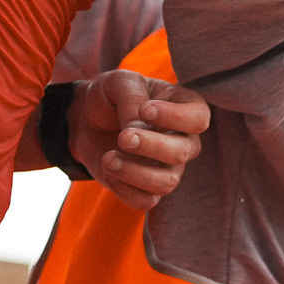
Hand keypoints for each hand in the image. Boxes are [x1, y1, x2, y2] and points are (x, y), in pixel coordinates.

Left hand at [71, 71, 210, 210]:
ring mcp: (167, 167)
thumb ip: (131, 98)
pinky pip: (146, 201)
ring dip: (135, 172)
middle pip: (183, 152)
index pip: (198, 119)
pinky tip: (108, 168)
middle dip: (152, 146)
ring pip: (167, 182)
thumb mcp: (118, 82)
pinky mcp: (145, 188)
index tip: (145, 109)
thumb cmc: (110, 96)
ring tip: (108, 158)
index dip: (176, 117)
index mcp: (184, 108)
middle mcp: (182, 140)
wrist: (85, 120)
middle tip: (123, 137)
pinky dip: (124, 189)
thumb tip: (139, 128)